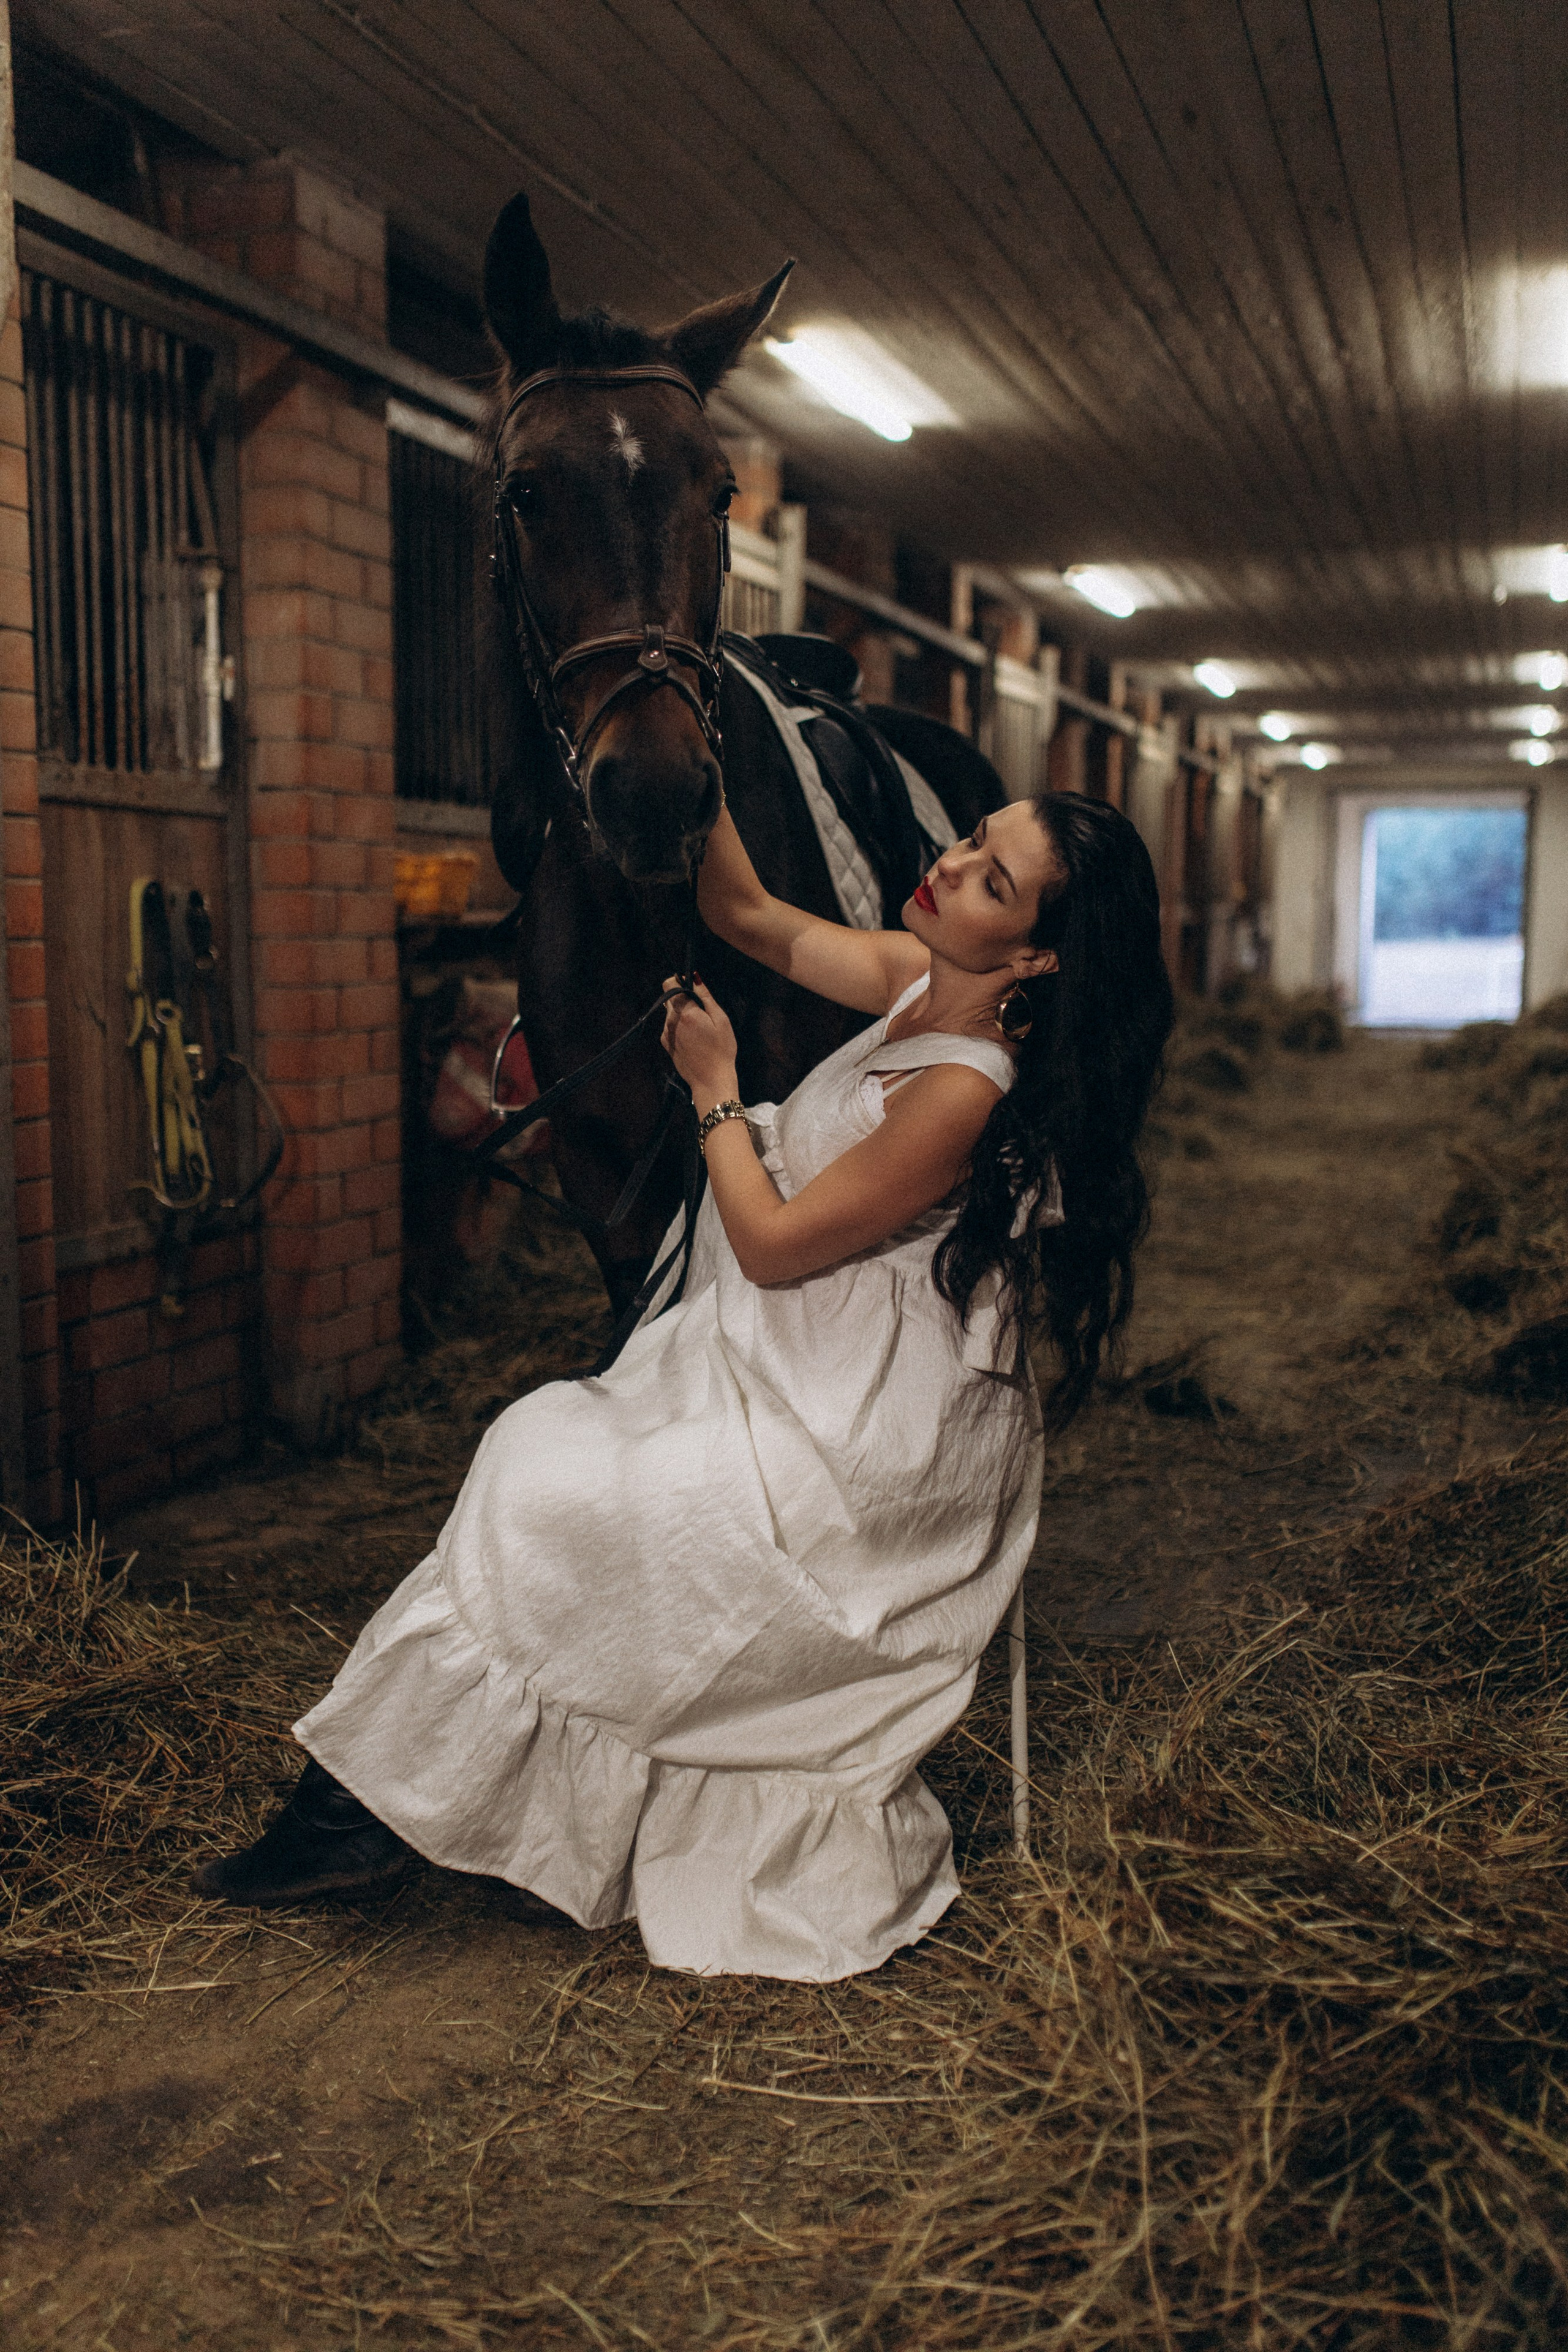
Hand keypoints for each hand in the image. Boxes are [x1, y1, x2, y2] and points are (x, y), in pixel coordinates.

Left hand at [660, 976, 738, 1108]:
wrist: (711, 1080)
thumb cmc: (721, 1050)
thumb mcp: (720, 1020)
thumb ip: (705, 997)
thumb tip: (694, 978)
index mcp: (685, 1012)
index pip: (669, 984)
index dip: (679, 982)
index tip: (691, 989)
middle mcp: (671, 1021)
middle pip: (670, 999)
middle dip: (683, 1000)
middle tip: (701, 1013)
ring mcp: (666, 1033)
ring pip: (670, 1013)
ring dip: (682, 1015)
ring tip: (700, 1030)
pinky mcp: (666, 1044)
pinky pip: (670, 1027)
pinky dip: (679, 1028)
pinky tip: (694, 1040)